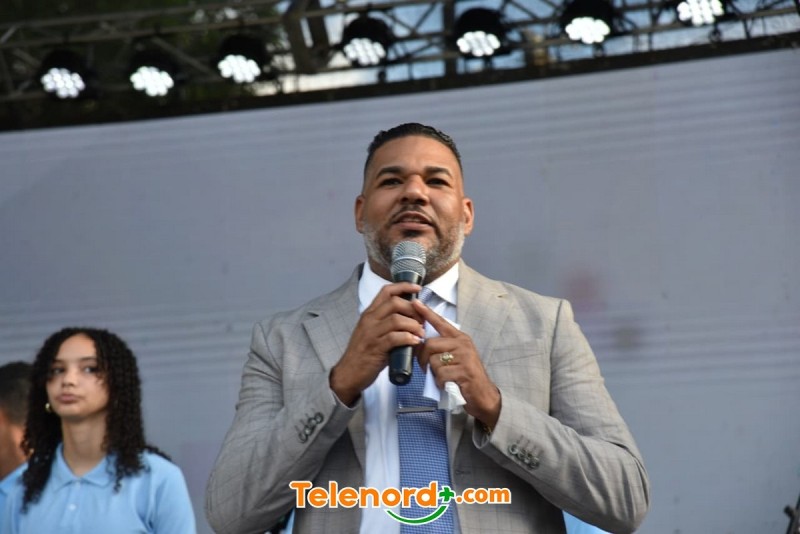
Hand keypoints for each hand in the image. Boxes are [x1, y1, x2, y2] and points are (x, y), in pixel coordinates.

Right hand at [330, 282, 425, 405]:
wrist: (348, 373)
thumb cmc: (363, 353)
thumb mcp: (372, 332)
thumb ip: (387, 323)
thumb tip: (411, 317)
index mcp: (369, 313)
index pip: (386, 291)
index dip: (403, 286)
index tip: (417, 288)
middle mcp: (369, 320)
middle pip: (395, 303)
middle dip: (413, 309)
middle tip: (422, 320)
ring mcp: (371, 334)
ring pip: (397, 319)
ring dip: (413, 325)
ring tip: (420, 333)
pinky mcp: (375, 348)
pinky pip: (395, 338)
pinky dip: (408, 338)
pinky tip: (415, 342)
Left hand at [413, 298, 500, 429]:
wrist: (483, 395)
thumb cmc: (465, 376)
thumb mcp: (456, 357)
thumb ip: (442, 348)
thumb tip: (421, 343)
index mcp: (460, 338)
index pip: (441, 322)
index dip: (427, 313)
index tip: (416, 303)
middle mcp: (463, 344)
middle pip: (430, 344)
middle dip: (422, 358)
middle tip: (425, 368)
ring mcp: (464, 357)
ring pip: (434, 360)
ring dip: (434, 373)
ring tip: (443, 377)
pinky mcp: (464, 371)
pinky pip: (441, 374)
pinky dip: (440, 382)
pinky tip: (448, 384)